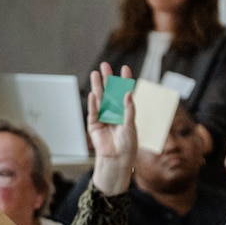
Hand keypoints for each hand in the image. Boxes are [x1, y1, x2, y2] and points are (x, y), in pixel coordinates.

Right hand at [87, 63, 136, 195]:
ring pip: (100, 98)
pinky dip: (93, 103)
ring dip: (98, 86)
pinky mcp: (94, 125)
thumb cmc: (128, 144)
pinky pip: (94, 112)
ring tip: (96, 73)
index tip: (124, 68)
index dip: (124, 80)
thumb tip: (127, 93)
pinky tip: (93, 93)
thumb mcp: (131, 125)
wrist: (117, 159)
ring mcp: (103, 117)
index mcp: (125, 111)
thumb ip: (129, 109)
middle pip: (110, 91)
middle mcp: (113, 111)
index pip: (124, 92)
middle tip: (105, 65)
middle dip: (108, 79)